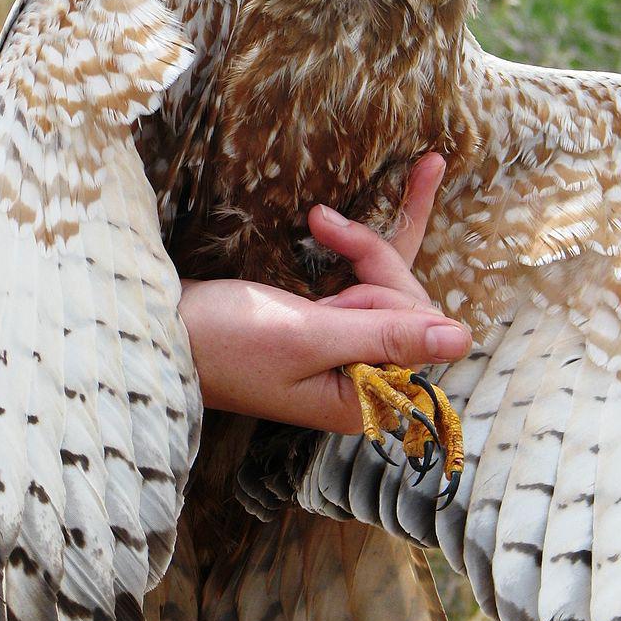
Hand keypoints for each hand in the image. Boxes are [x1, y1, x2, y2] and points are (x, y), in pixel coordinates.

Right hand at [178, 154, 470, 434]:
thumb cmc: (223, 341)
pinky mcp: (322, 330)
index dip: (388, 282)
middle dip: (372, 261)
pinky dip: (357, 252)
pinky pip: (360, 287)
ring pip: (383, 289)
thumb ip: (387, 335)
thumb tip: (463, 339)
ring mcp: (342, 354)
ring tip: (316, 223)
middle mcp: (360, 380)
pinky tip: (336, 222)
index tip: (335, 234)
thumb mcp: (308, 336)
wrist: (157, 331)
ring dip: (359, 252)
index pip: (417, 331)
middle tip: (322, 224)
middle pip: (406, 307)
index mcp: (362, 399)